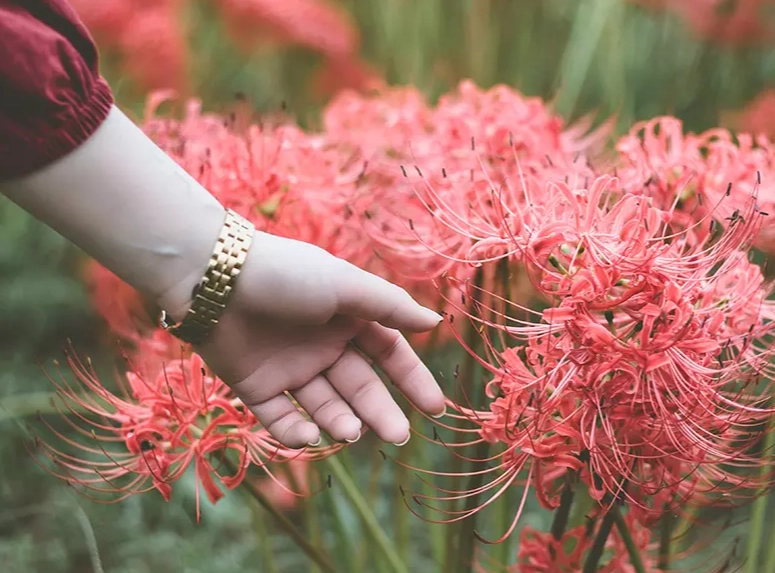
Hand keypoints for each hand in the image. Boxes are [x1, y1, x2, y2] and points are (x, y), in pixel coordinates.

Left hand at [161, 231, 445, 448]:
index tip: (433, 407)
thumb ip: (391, 307)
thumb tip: (434, 322)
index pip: (388, 354)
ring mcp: (290, 368)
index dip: (411, 379)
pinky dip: (296, 432)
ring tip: (351, 432)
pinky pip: (280, 417)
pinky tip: (310, 435)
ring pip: (324, 405)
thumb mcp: (346, 285)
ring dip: (341, 421)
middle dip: (380, 411)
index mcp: (347, 318)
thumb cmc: (287, 275)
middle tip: (397, 436)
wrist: (214, 279)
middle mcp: (322, 345)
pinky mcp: (255, 387)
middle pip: (359, 386)